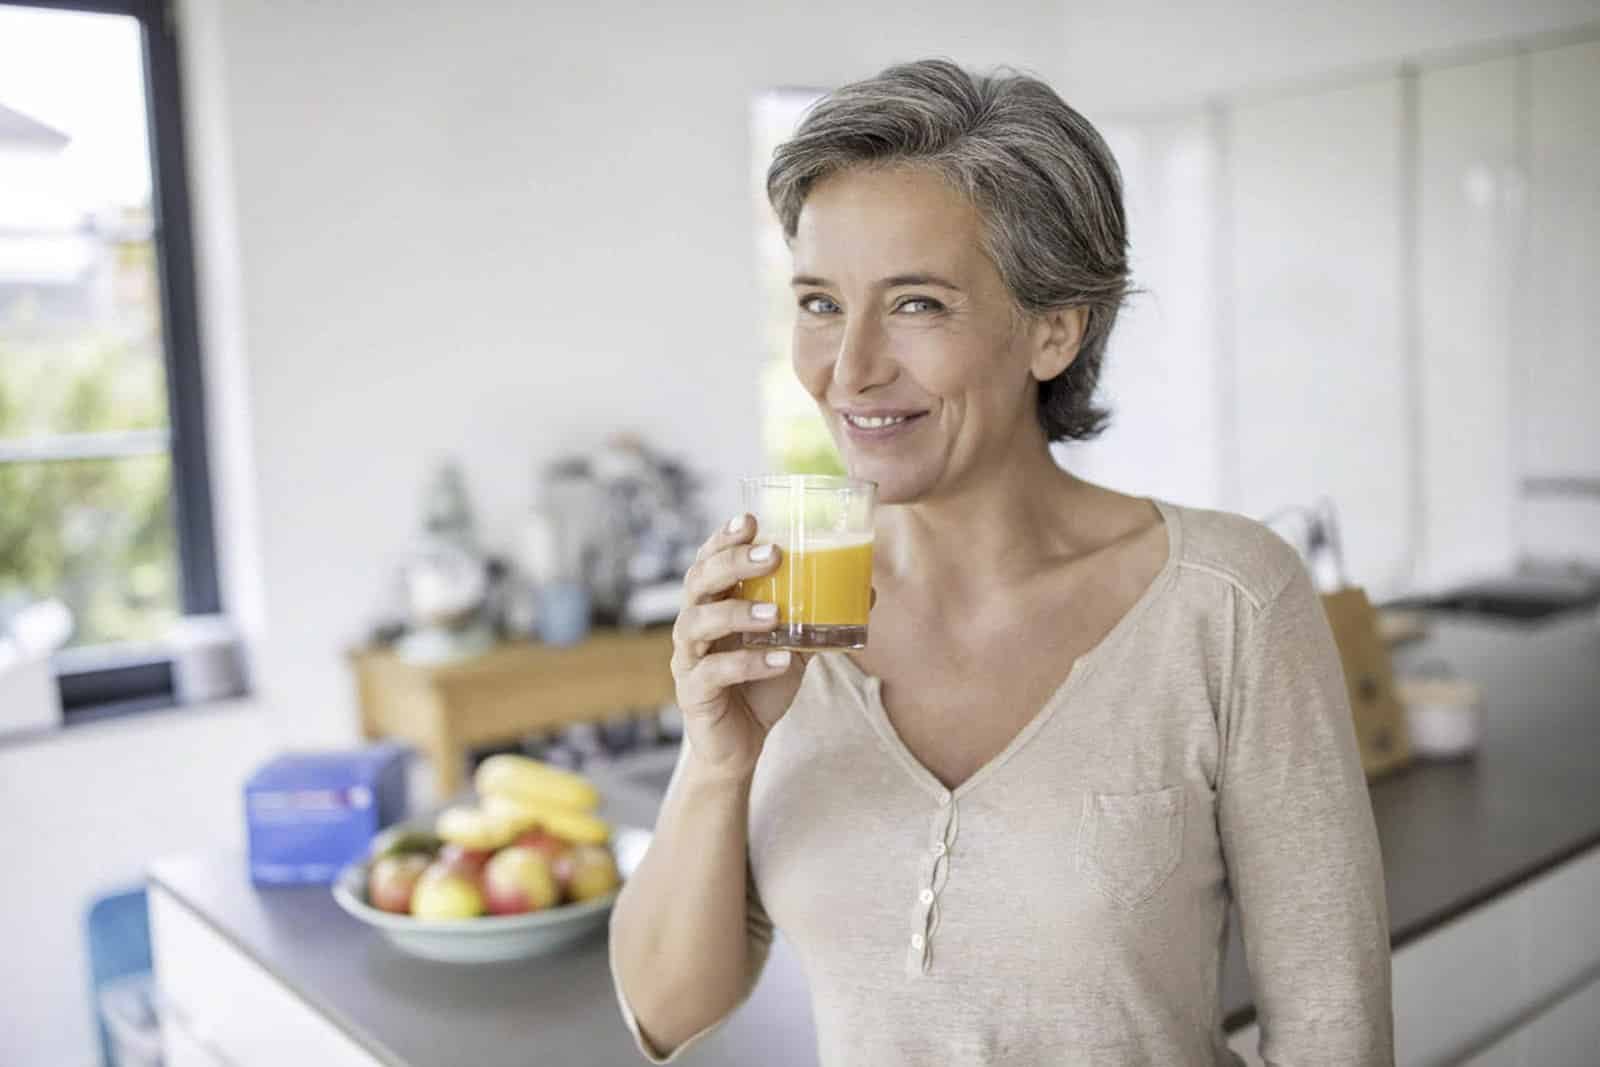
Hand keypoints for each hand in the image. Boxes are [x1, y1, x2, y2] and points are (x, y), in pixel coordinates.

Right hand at [670, 514, 807, 780]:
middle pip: (698, 581)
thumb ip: (819, 617)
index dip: (724, 538)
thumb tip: (868, 589)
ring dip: (736, 613)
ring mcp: (688, 658)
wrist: (740, 743)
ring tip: (776, 614)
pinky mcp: (693, 693)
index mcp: (714, 603)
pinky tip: (778, 660)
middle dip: (731, 563)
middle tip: (771, 555)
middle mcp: (694, 624)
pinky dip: (746, 664)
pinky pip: (713, 673)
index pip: (710, 560)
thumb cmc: (761, 684)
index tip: (751, 520)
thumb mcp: (794, 645)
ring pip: (696, 624)